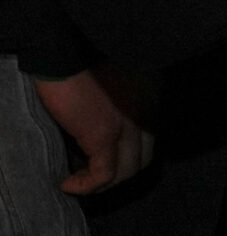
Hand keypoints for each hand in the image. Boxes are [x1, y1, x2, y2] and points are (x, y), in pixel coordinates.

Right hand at [31, 69, 155, 194]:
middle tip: (91, 175)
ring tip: (78, 182)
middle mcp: (148, 111)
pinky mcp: (104, 135)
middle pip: (143, 158)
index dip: (128, 156)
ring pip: (127, 171)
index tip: (103, 161)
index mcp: (151, 97)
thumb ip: (121, 104)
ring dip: (103, 184)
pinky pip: (104, 174)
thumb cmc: (82, 61)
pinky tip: (69, 185)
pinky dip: (86, 186)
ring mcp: (129, 124)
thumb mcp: (115, 83)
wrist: (66, 49)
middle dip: (119, 173)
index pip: (150, 138)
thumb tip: (104, 131)